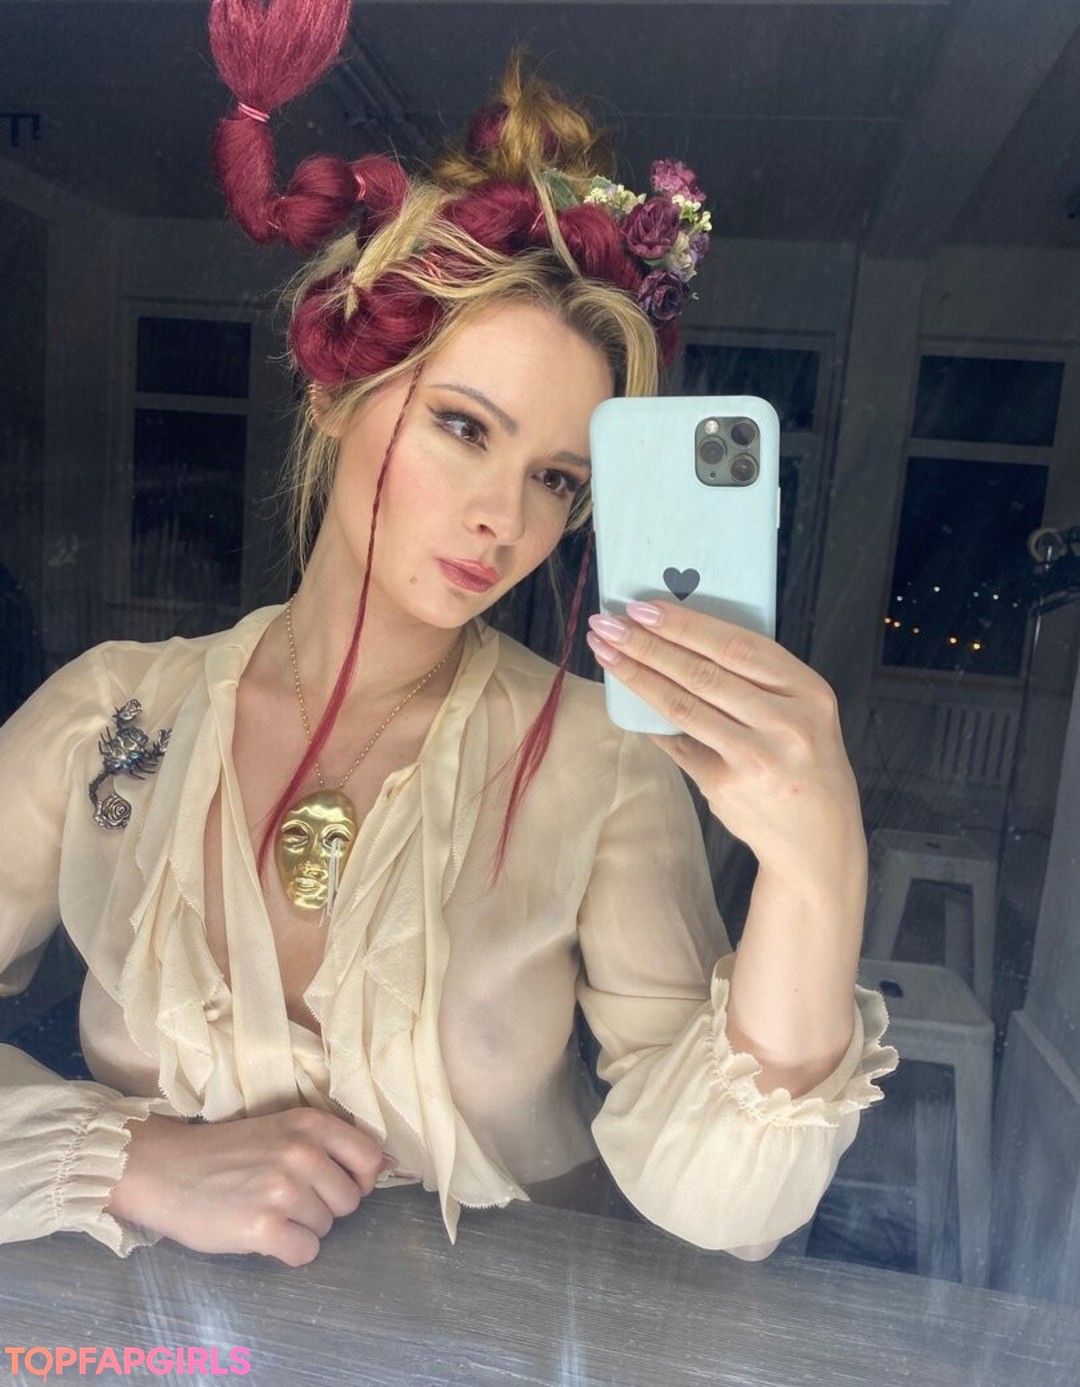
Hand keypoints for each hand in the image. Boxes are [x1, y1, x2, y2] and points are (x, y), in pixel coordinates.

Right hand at [107, 1108, 389, 1265]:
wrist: (166, 1170)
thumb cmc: (226, 1153)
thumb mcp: (282, 1129)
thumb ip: (327, 1143)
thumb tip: (385, 1165)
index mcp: (310, 1124)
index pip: (370, 1158)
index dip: (359, 1178)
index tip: (333, 1184)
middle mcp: (302, 1152)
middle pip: (350, 1200)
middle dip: (325, 1207)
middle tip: (286, 1200)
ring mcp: (283, 1190)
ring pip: (326, 1228)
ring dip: (302, 1228)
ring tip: (267, 1212)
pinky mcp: (263, 1227)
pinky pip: (305, 1253)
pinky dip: (288, 1252)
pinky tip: (263, 1235)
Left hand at [585, 601, 863, 884]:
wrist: (817, 837)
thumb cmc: (803, 762)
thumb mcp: (802, 712)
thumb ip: (758, 680)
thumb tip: (680, 637)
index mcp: (809, 690)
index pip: (737, 645)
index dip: (686, 624)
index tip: (644, 606)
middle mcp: (787, 722)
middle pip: (703, 673)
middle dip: (647, 643)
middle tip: (608, 624)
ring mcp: (757, 757)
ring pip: (683, 706)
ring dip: (637, 675)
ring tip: (606, 653)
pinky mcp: (728, 785)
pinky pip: (679, 744)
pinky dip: (650, 721)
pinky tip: (625, 701)